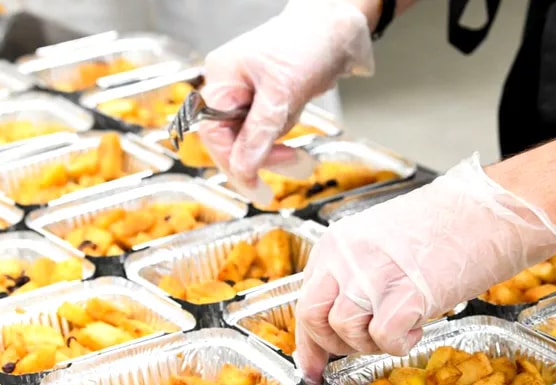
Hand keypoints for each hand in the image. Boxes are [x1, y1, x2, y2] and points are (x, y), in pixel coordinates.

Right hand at [199, 0, 373, 196]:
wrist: (340, 28)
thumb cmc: (308, 44)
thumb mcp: (282, 93)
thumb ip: (259, 134)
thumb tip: (242, 169)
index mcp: (222, 79)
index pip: (214, 132)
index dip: (233, 162)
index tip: (254, 185)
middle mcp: (231, 87)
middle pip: (232, 139)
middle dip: (262, 155)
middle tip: (293, 165)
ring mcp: (249, 95)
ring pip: (253, 140)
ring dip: (278, 149)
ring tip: (304, 151)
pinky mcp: (269, 101)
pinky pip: (270, 131)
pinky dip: (284, 136)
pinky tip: (298, 127)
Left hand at [293, 155, 555, 384]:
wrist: (490, 210)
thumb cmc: (444, 227)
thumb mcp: (380, 245)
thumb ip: (352, 279)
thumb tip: (336, 326)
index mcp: (337, 244)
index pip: (306, 302)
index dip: (309, 344)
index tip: (312, 367)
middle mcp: (347, 256)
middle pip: (314, 317)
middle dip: (336, 343)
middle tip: (366, 343)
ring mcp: (374, 272)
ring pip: (346, 330)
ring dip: (373, 343)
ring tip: (402, 324)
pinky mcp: (408, 291)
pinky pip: (385, 337)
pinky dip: (400, 343)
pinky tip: (418, 325)